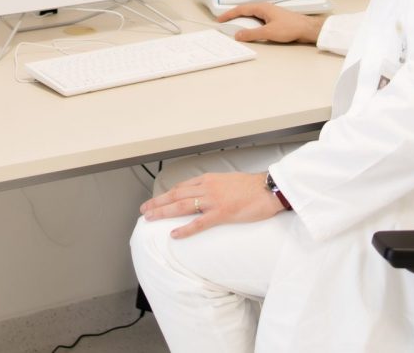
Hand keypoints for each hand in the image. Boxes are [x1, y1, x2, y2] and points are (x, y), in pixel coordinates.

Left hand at [139, 171, 283, 238]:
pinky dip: (185, 229)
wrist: (269, 189)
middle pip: (176, 194)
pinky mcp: (222, 213)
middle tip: (144, 210)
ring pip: (182, 205)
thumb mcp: (229, 181)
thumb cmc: (253, 187)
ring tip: (150, 218)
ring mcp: (214, 200)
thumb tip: (207, 195)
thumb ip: (216, 187)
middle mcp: (208, 187)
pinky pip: (199, 223)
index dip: (167, 194)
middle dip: (158, 202)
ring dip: (163, 211)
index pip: (182, 186)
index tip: (157, 200)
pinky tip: (174, 234)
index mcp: (209, 179)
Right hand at [218, 2, 321, 44]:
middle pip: (246, 11)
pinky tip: (252, 32)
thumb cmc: (291, 27)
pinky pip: (258, 21)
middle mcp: (266, 9)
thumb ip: (252, 34)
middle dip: (234, 17)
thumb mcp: (268, 32)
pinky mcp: (274, 21)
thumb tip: (239, 35)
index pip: (241, 9)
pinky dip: (251, 26)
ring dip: (243, 22)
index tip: (221, 19)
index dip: (229, 14)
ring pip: (252, 17)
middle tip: (226, 24)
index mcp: (262, 8)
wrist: (307, 29)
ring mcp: (270, 15)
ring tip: (236, 29)